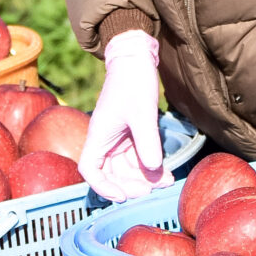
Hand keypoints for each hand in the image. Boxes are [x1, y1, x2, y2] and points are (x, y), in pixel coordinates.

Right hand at [77, 30, 170, 201]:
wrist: (136, 59)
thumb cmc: (133, 82)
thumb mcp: (142, 113)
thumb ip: (147, 142)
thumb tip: (153, 170)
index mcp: (98, 135)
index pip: (90, 170)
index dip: (102, 187)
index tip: (121, 196)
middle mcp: (105, 140)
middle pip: (111, 174)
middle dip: (130, 184)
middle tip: (151, 188)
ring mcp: (118, 138)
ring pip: (127, 168)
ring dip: (144, 178)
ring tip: (166, 181)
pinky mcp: (130, 135)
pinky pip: (137, 158)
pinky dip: (150, 167)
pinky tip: (166, 173)